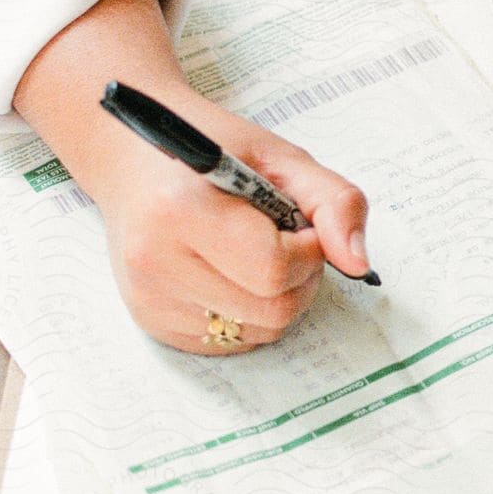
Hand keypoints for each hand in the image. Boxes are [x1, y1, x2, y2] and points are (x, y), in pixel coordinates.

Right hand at [90, 91, 371, 354]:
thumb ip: (334, 203)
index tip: (297, 223)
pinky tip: (234, 273)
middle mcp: (154, 262)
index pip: (275, 268)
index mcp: (179, 210)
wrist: (133, 158)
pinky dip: (252, 313)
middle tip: (283, 239)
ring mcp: (149, 299)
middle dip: (300, 276)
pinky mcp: (153, 323)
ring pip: (259, 331)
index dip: (307, 249)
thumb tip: (358, 263)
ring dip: (279, 297)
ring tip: (255, 252)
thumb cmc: (211, 152)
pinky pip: (234, 342)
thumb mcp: (282, 158)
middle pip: (273, 310)